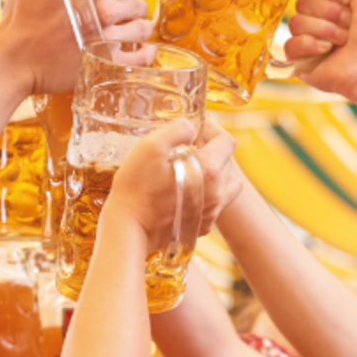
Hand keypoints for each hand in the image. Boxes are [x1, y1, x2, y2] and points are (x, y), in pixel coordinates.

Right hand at [0, 0, 151, 94]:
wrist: (13, 59)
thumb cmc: (21, 16)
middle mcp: (104, 12)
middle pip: (136, 3)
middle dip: (132, 4)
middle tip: (125, 10)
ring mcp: (107, 40)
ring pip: (143, 29)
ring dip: (141, 26)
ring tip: (134, 28)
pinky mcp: (106, 64)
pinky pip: (141, 59)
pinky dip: (147, 53)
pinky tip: (144, 50)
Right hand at [107, 120, 238, 243]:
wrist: (128, 228)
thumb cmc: (136, 187)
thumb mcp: (152, 146)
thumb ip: (178, 129)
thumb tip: (191, 128)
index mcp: (209, 171)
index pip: (227, 141)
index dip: (213, 129)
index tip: (196, 129)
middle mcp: (217, 194)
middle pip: (227, 162)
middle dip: (211, 150)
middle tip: (188, 148)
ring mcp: (211, 212)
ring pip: (227, 186)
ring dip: (215, 174)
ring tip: (193, 170)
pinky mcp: (201, 226)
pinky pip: (215, 205)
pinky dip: (206, 195)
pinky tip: (185, 192)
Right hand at [282, 0, 356, 101]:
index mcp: (330, 1)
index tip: (350, 3)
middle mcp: (317, 19)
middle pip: (301, 2)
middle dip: (329, 13)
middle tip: (349, 24)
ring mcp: (307, 39)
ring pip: (295, 22)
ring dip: (325, 30)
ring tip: (342, 40)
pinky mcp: (300, 60)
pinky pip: (289, 45)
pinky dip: (310, 45)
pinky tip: (327, 50)